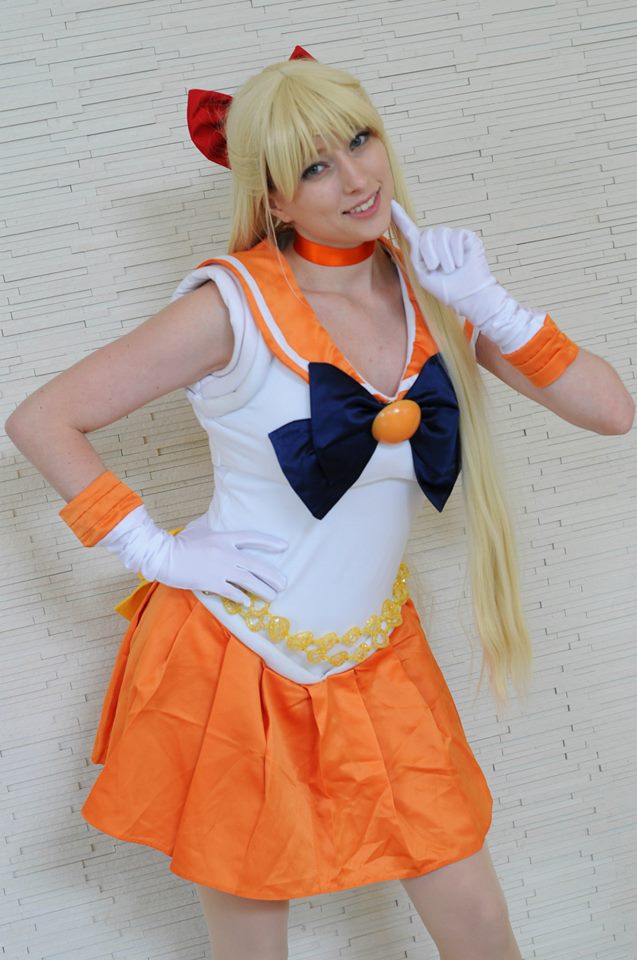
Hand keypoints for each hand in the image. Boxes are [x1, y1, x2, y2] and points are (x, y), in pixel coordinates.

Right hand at [99, 507, 287, 603]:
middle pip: (257, 564)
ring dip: (263, 589)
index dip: (270, 542)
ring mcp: (220, 568)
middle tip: (284, 583)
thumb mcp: (198, 527)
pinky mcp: (211, 582)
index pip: (253, 538)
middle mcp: (227, 553)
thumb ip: (211, 523)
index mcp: (224, 537)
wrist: (163, 555)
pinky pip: (232, 592)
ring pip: (249, 581)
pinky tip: (248, 603)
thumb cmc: (179, 541)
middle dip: (273, 575)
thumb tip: (215, 516)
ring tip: (273, 596)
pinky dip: (242, 598)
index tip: (284, 547)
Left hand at [390, 199, 544, 352]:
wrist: (469, 296)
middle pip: (426, 234)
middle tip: (437, 268)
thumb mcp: (424, 274)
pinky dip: (456, 252)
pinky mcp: (467, 237)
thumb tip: (414, 235)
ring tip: (450, 269)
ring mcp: (453, 237)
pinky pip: (456, 236)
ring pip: (440, 234)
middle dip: (428, 253)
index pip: (411, 230)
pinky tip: (460, 263)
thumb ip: (416, 254)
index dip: (400, 217)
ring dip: (444, 256)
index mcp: (425, 250)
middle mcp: (438, 240)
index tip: (391, 204)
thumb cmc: (447, 289)